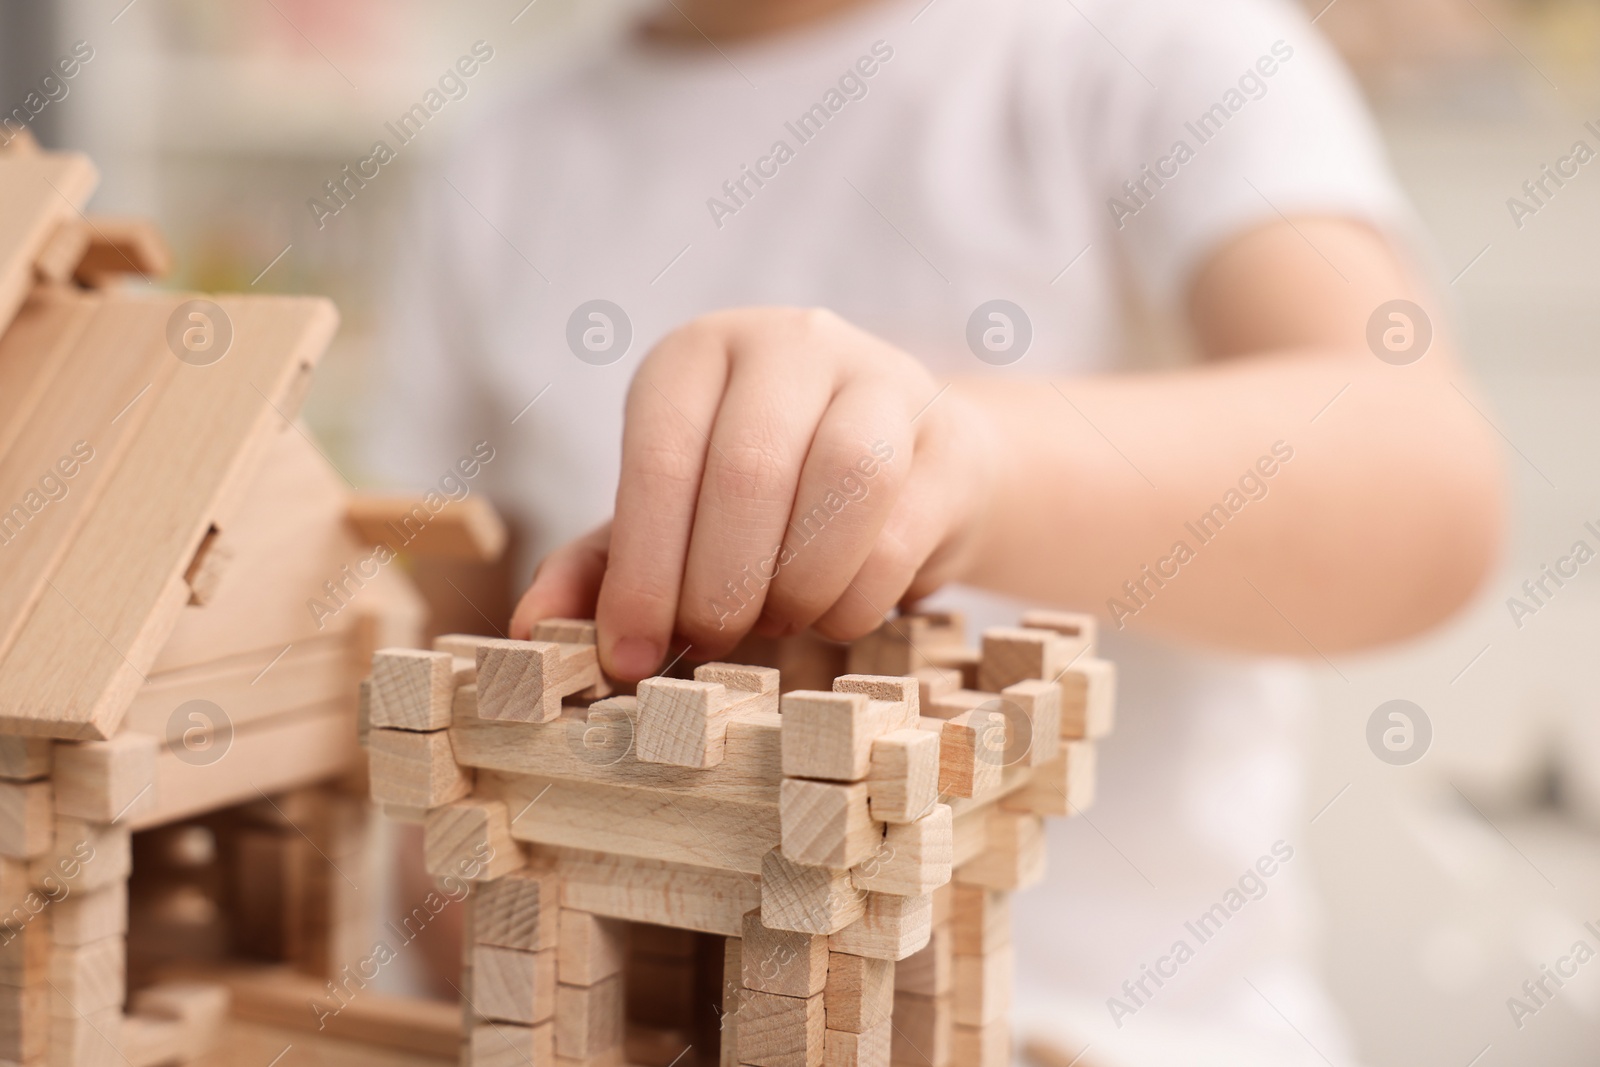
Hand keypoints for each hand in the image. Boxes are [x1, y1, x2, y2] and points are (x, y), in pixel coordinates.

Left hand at [510, 307, 998, 679]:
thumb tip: (533, 626)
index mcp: (699, 355)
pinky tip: (831, 616)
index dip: (641, 570)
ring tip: (775, 625)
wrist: (904, 465)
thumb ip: (604, 565)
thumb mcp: (674, 519)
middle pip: (748, 470)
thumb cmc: (765, 496)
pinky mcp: (948, 434)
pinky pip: (900, 528)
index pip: (660, 457)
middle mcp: (791, 343)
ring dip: (796, 585)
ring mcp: (881, 377)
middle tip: (707, 645)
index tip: (629, 654)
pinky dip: (855, 597)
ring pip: (842, 483)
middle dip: (718, 586)